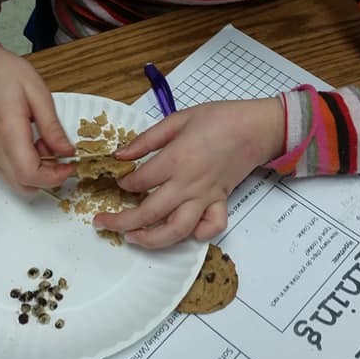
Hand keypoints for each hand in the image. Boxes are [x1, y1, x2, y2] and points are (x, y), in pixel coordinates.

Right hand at [0, 42, 75, 193]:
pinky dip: (23, 165)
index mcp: (7, 128)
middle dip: (48, 177)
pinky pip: (5, 170)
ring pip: (15, 180)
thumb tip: (67, 152)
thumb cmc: (4, 72)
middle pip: (23, 184)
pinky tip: (29, 142)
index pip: (30, 173)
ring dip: (36, 171)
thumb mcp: (38, 92)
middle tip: (61, 156)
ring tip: (43, 142)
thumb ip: (53, 127)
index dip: (54, 177)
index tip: (70, 166)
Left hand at [93, 98, 283, 247]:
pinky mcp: (221, 202)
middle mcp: (189, 183)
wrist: (256, 126)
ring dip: (151, 240)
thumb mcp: (178, 119)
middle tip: (103, 222)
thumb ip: (147, 139)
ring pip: (176, 230)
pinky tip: (183, 232)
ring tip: (133, 238)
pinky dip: (198, 235)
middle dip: (121, 222)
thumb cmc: (220, 118)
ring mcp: (206, 196)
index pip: (139, 181)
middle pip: (149, 212)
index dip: (123, 184)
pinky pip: (211, 228)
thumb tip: (121, 155)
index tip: (119, 182)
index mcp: (176, 159)